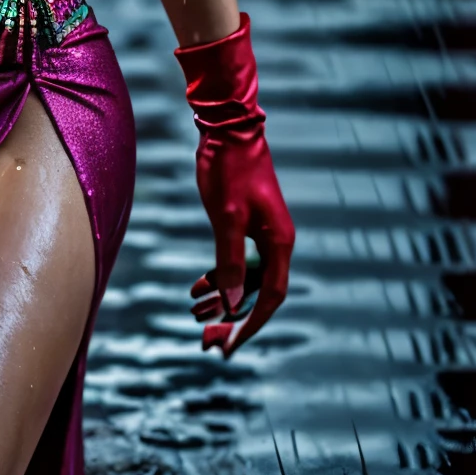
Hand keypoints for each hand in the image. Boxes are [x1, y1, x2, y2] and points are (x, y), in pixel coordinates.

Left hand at [176, 12, 293, 357]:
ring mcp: (262, 233)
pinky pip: (236, 261)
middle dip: (232, 319)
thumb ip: (229, 260)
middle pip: (257, 293)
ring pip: (244, 279)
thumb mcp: (227, 216)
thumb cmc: (229, 167)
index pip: (270, 297)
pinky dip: (218, 277)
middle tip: (206, 341)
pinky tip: (198, 287)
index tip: (229, 347)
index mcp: (279, 242)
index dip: (250, 325)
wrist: (227, 127)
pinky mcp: (246, 223)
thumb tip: (230, 305)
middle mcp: (276, 242)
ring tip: (196, 316)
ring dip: (222, 300)